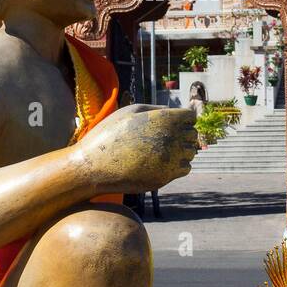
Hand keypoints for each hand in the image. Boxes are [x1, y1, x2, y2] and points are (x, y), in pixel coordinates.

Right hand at [76, 105, 197, 195]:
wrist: (93, 166)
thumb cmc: (109, 135)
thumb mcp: (130, 112)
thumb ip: (155, 109)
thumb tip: (173, 111)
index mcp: (164, 120)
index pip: (190, 116)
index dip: (182, 118)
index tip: (171, 122)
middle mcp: (171, 140)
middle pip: (192, 134)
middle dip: (183, 134)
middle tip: (164, 137)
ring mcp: (169, 160)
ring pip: (191, 152)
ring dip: (182, 150)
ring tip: (161, 150)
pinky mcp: (165, 178)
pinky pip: (185, 168)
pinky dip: (179, 165)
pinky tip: (163, 162)